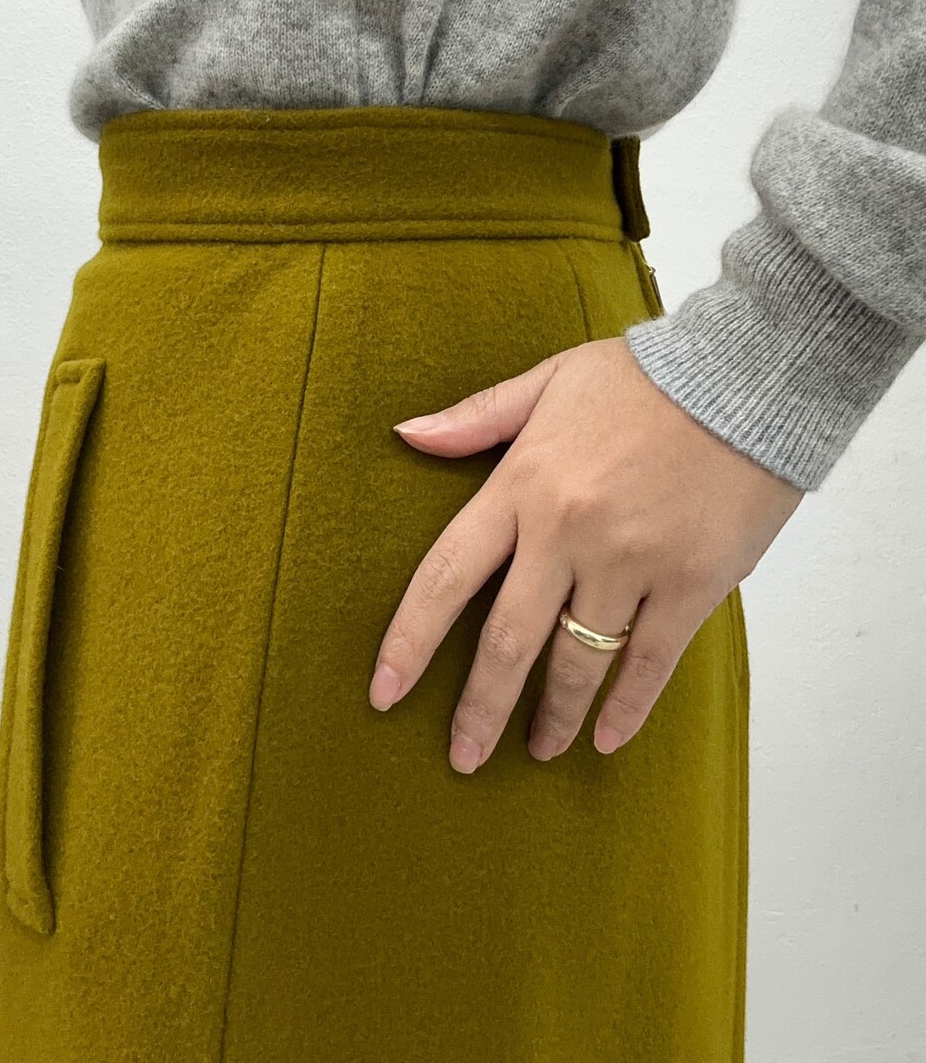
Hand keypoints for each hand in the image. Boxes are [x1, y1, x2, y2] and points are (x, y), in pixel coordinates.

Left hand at [368, 335, 804, 771]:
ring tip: (540, 748)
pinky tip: (608, 737)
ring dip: (554, 715)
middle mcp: (567, 532)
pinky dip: (627, 706)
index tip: (384, 693)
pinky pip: (651, 661)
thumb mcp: (550, 380)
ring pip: (577, 661)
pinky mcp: (692, 582)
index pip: (446, 576)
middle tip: (463, 756)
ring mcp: (631, 561)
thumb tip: (408, 434)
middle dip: (480, 709)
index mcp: (523, 483)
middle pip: (507, 641)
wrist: (747, 375)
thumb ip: (477, 415)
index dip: (409, 641)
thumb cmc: (646, 377)